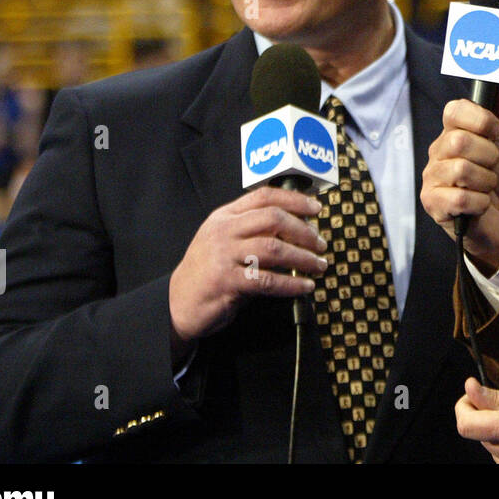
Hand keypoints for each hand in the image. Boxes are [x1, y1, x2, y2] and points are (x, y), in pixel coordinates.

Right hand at [168, 186, 326, 360]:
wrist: (178, 302)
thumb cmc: (208, 271)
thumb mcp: (224, 240)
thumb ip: (253, 230)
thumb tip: (299, 229)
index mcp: (225, 216)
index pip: (264, 196)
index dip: (294, 199)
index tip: (316, 208)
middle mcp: (224, 231)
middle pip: (273, 218)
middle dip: (304, 231)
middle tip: (320, 244)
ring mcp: (223, 255)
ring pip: (274, 248)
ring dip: (303, 258)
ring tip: (319, 266)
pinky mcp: (226, 282)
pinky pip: (268, 280)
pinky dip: (292, 284)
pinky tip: (305, 287)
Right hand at [421, 88, 498, 272]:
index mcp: (458, 130)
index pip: (454, 109)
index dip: (480, 119)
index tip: (498, 133)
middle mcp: (440, 150)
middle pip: (458, 140)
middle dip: (489, 155)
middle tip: (495, 166)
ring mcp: (434, 177)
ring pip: (460, 169)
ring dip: (486, 181)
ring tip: (488, 187)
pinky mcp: (433, 203)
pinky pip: (458, 198)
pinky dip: (480, 203)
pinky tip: (481, 205)